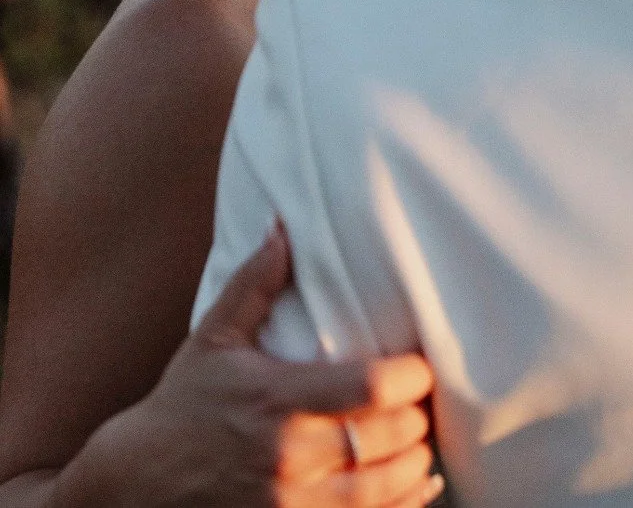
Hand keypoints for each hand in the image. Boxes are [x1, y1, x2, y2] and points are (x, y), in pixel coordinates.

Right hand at [86, 225, 444, 506]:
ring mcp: (290, 504)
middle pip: (387, 436)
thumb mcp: (214, 338)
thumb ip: (255, 283)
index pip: (370, 387)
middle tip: (420, 402)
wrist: (135, 484)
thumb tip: (281, 228)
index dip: (411, 376)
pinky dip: (402, 506)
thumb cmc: (183, 404)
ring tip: (418, 442)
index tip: (420, 366)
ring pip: (383, 487)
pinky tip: (417, 488)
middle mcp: (289, 456)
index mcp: (277, 399)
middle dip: (415, 417)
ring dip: (413, 463)